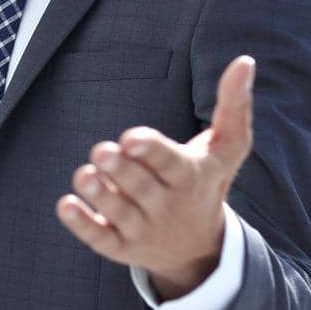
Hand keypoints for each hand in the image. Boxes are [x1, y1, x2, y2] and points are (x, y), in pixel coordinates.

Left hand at [57, 55, 254, 299]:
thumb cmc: (205, 182)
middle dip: (120, 169)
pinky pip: (100, 239)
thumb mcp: (226, 149)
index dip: (151, 150)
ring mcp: (143, 229)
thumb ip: (233, 106)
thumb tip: (244, 60)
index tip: (131, 137)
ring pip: (118, 213)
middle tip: (102, 151)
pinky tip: (66, 205)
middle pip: (141, 188)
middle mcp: (166, 205)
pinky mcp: (121, 247)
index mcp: (189, 177)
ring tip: (84, 174)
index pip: (170, 163)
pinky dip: (82, 224)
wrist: (200, 248)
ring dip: (99, 194)